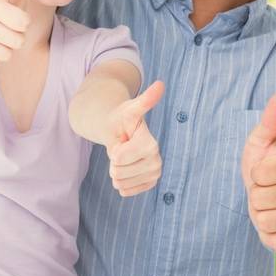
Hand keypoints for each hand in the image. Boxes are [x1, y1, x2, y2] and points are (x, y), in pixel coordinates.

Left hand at [100, 80, 164, 195]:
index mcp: (151, 144)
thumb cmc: (124, 119)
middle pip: (117, 173)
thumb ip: (145, 100)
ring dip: (116, 171)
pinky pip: (125, 191)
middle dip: (114, 161)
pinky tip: (128, 168)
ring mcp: (155, 174)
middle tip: (123, 148)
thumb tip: (161, 84)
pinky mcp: (150, 183)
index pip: (118, 158)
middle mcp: (157, 160)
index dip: (114, 150)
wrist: (123, 132)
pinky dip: (121, 181)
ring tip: (125, 156)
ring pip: (119, 184)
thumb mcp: (129, 109)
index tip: (123, 139)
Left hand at [240, 94, 275, 250]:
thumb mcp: (267, 143)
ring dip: (261, 215)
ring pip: (264, 220)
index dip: (256, 175)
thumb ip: (270, 121)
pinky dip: (269, 233)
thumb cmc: (274, 168)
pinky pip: (272, 239)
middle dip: (257, 197)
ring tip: (273, 206)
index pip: (258, 174)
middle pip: (259, 199)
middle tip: (269, 192)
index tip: (266, 173)